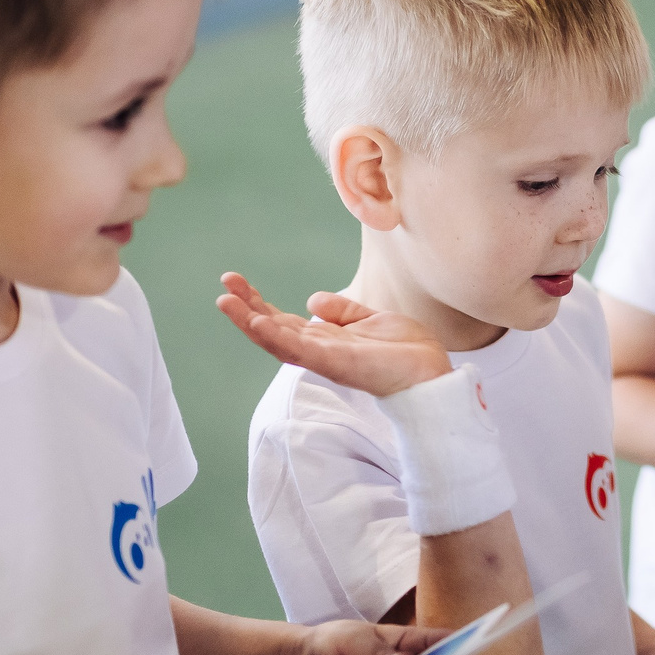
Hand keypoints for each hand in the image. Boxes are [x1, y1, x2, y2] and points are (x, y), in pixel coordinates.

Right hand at [218, 273, 451, 398]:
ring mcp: (325, 359)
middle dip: (246, 311)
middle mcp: (319, 352)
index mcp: (325, 341)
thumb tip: (312, 300)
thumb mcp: (370, 320)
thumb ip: (342, 311)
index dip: (258, 304)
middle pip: (273, 331)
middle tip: (223, 288)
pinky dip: (280, 338)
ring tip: (227, 303)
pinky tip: (260, 324)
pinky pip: (302, 352)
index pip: (282, 321)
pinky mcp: (338, 364)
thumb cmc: (405, 351)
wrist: (431, 371)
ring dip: (251, 324)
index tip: (236, 283)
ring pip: (279, 342)